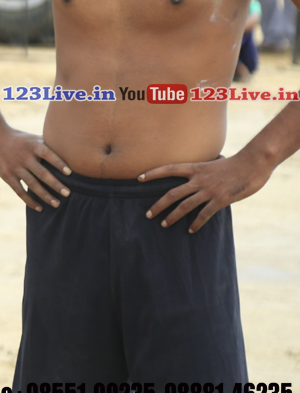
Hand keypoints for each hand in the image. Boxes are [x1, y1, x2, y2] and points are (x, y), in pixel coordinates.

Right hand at [0, 128, 71, 210]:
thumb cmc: (18, 138)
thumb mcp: (31, 138)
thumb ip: (47, 145)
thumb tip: (68, 149)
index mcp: (33, 146)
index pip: (48, 154)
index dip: (58, 163)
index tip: (69, 173)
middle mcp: (24, 157)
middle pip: (42, 173)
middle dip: (56, 184)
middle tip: (68, 194)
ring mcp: (15, 167)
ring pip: (32, 184)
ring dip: (45, 195)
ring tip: (57, 204)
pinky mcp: (7, 175)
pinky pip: (20, 191)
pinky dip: (30, 201)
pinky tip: (40, 208)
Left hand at [140, 151, 272, 232]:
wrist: (252, 164)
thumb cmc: (235, 162)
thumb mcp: (214, 161)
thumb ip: (205, 167)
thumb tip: (204, 165)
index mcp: (195, 168)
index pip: (168, 169)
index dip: (153, 173)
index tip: (138, 178)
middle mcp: (198, 180)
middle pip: (172, 193)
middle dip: (158, 205)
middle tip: (148, 214)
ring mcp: (209, 190)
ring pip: (185, 206)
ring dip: (173, 217)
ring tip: (164, 224)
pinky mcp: (220, 200)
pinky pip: (205, 214)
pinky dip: (197, 223)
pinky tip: (190, 230)